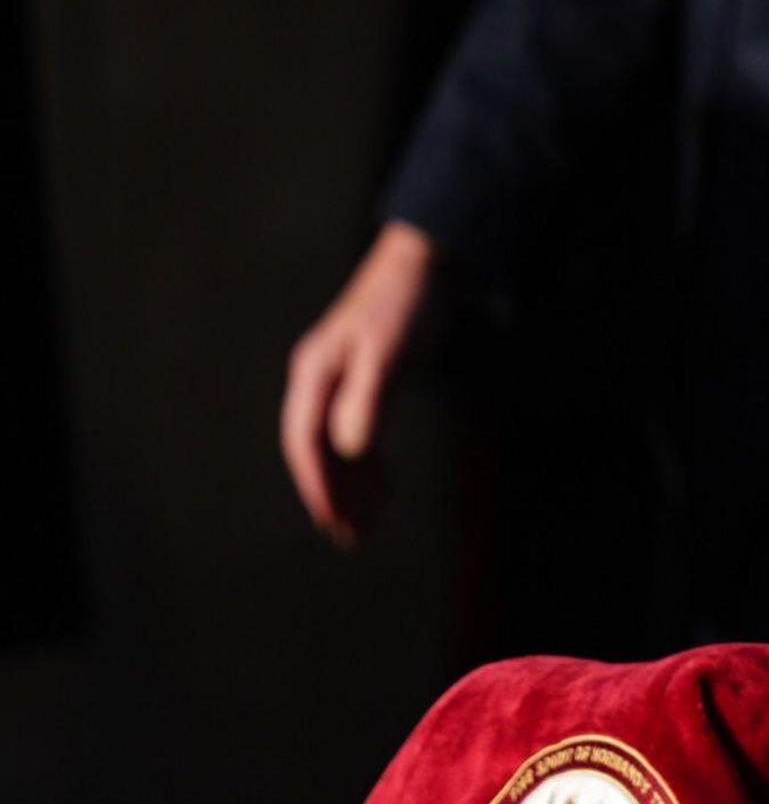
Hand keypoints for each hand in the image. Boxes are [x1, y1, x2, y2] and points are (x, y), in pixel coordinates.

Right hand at [279, 222, 451, 543]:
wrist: (428, 266)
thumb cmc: (407, 307)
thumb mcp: (388, 355)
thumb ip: (367, 402)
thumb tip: (349, 451)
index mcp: (315, 373)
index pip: (305, 442)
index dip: (317, 485)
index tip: (332, 522)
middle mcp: (319, 380)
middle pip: (316, 450)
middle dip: (333, 494)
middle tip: (352, 537)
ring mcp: (339, 382)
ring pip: (336, 447)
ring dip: (351, 485)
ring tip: (368, 524)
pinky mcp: (364, 384)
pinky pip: (356, 435)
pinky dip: (367, 465)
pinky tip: (384, 488)